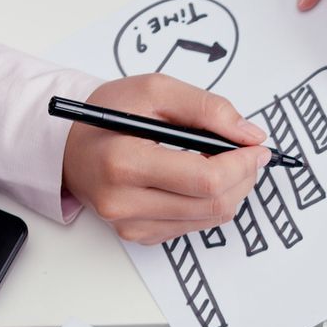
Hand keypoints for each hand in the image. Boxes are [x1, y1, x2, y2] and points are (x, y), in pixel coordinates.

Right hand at [61, 76, 267, 243]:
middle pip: (213, 203)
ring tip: (228, 164)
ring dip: (232, 191)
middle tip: (249, 155)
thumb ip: (207, 108)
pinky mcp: (138, 235)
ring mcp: (130, 224)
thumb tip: (250, 135)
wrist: (70, 143)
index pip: (206, 179)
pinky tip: (202, 181)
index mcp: (123, 163)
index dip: (242, 164)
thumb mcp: (154, 91)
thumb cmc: (110, 114)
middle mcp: (123, 202)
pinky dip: (210, 204)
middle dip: (244, 177)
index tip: (256, 147)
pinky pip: (194, 226)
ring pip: (210, 218)